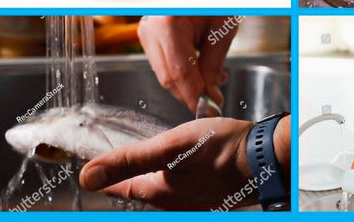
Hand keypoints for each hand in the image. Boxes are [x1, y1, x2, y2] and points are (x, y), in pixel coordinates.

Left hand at [80, 118, 255, 209]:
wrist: (265, 157)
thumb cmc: (220, 148)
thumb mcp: (170, 147)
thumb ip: (129, 160)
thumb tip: (89, 175)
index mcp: (161, 195)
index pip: (123, 188)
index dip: (108, 178)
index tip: (92, 173)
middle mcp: (177, 206)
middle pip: (143, 192)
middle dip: (128, 180)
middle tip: (114, 170)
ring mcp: (196, 203)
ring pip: (164, 192)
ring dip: (151, 179)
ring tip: (142, 167)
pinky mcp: (212, 197)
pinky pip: (183, 190)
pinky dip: (173, 179)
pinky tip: (178, 168)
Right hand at [138, 17, 235, 112]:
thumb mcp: (220, 30)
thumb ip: (213, 66)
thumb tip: (210, 95)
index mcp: (169, 24)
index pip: (179, 73)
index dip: (194, 96)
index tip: (208, 109)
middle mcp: (151, 28)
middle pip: (167, 77)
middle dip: (190, 92)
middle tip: (213, 97)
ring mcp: (145, 30)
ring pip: (162, 72)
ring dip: (185, 82)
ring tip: (212, 77)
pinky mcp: (146, 32)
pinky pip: (160, 61)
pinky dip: (178, 69)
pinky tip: (197, 65)